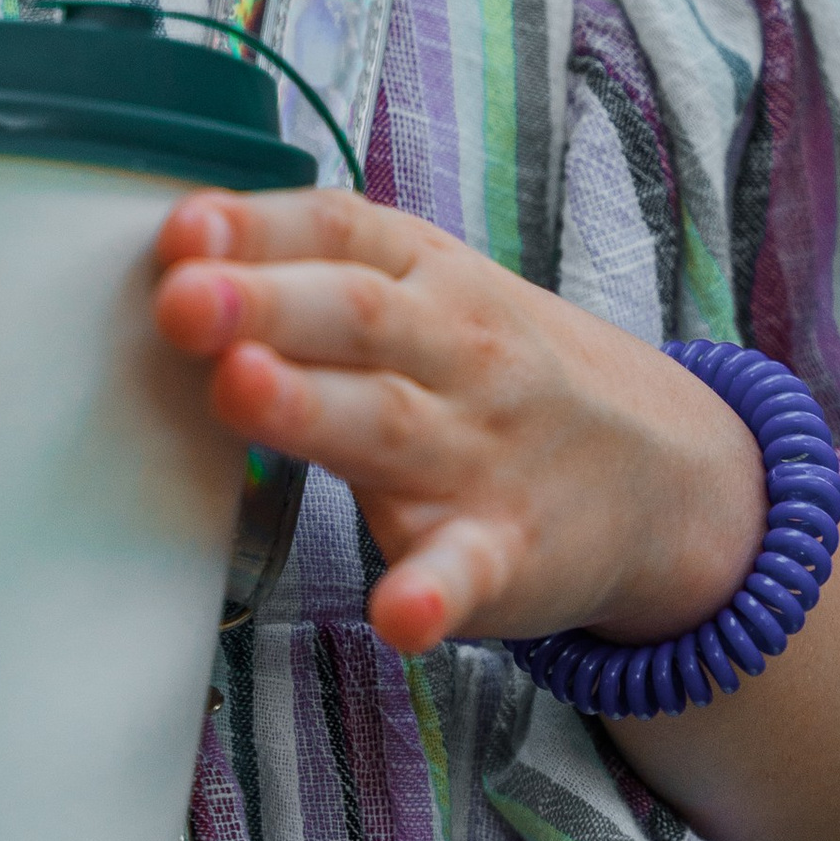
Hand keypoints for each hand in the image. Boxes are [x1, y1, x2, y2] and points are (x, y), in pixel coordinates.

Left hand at [152, 191, 764, 657]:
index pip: (340, 229)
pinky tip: (398, 614)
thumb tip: (178, 255)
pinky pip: (468, 571)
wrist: (661, 471)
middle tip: (180, 302)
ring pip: (388, 425)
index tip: (182, 231)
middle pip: (356, 316)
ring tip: (238, 391)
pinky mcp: (505, 553)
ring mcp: (479, 452)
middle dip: (263, 304)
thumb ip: (311, 273)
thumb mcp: (427, 290)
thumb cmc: (491, 368)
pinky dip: (433, 593)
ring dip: (309, 407)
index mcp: (427, 275)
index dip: (258, 226)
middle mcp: (452, 352)